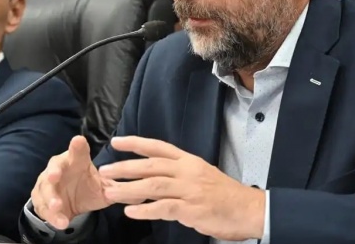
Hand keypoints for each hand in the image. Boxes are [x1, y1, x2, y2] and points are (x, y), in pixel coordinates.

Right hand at [31, 136, 111, 228]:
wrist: (70, 203)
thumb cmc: (87, 188)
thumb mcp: (103, 188)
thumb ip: (117, 189)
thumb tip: (140, 194)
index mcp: (76, 161)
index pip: (77, 151)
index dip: (77, 146)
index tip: (78, 141)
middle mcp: (60, 169)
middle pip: (54, 167)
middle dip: (53, 171)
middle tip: (54, 176)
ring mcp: (47, 184)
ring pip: (45, 189)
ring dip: (50, 198)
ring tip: (57, 206)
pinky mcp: (41, 201)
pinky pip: (44, 208)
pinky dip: (52, 215)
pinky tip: (61, 222)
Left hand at [98, 136, 264, 241]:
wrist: (250, 209)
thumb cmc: (224, 195)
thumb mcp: (201, 176)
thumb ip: (178, 175)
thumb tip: (153, 179)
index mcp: (189, 161)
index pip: (159, 147)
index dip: (136, 143)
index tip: (116, 141)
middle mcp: (188, 171)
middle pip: (151, 165)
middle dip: (125, 167)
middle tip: (104, 170)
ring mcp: (190, 190)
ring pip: (153, 185)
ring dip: (128, 189)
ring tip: (110, 192)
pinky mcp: (192, 209)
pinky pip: (164, 208)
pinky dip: (145, 210)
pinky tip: (130, 213)